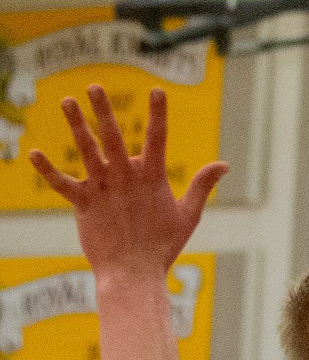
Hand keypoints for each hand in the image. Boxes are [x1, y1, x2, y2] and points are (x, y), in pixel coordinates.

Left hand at [28, 88, 226, 281]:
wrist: (133, 273)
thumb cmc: (163, 245)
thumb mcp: (188, 214)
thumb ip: (202, 185)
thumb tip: (225, 164)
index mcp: (153, 179)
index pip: (158, 139)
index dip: (159, 113)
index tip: (157, 91)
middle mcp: (126, 179)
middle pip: (114, 137)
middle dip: (103, 110)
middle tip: (94, 86)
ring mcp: (103, 190)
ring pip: (87, 151)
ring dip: (75, 125)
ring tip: (66, 101)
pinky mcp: (83, 205)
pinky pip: (62, 184)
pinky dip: (48, 169)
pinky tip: (33, 153)